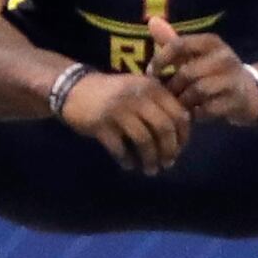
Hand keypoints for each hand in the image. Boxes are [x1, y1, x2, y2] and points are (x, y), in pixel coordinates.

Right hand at [60, 65, 189, 174]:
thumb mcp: (138, 89)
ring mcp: (118, 110)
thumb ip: (159, 104)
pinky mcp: (101, 124)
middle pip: (164, 128)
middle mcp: (138, 96)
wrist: (74, 89)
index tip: (179, 149)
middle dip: (169, 150)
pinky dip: (126, 160)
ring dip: (150, 159)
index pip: (178, 114)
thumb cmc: (112, 93)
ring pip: (144, 141)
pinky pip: (120, 148)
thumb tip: (180, 134)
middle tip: (167, 163)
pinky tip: (128, 165)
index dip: (183, 135)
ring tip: (150, 170)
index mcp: (152, 87)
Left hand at [147, 16, 257, 125]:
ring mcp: (232, 79)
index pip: (179, 45)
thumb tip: (152, 21)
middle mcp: (224, 57)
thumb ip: (172, 40)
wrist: (249, 92)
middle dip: (172, 86)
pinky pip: (207, 109)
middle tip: (165, 94)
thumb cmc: (213, 70)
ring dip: (183, 100)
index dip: (161, 59)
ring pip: (197, 91)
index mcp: (211, 42)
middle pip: (186, 72)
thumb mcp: (194, 53)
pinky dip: (196, 113)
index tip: (152, 73)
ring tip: (178, 104)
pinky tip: (193, 113)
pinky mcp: (235, 100)